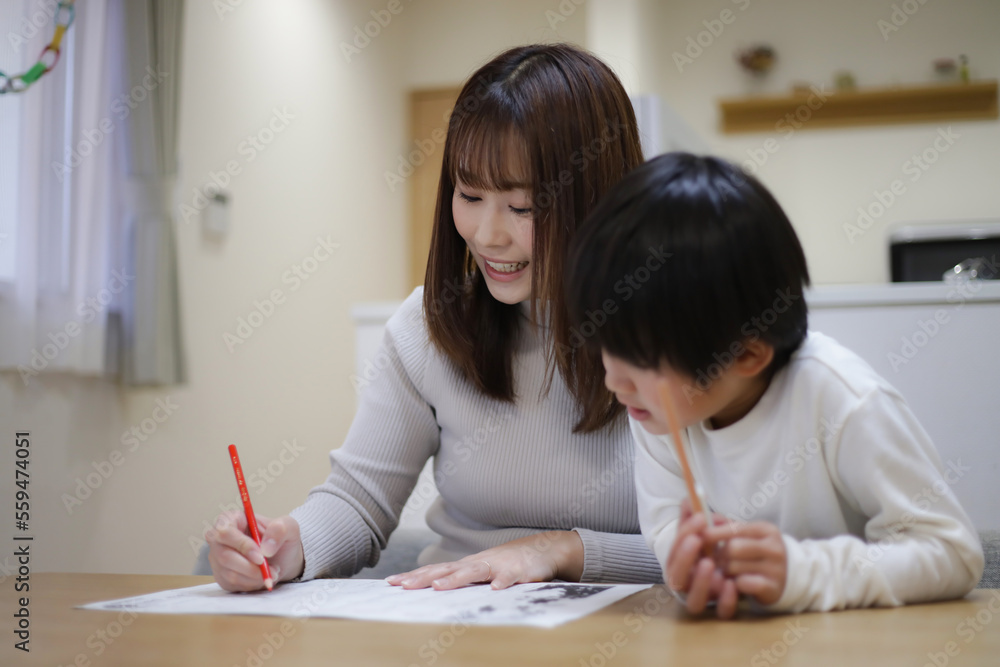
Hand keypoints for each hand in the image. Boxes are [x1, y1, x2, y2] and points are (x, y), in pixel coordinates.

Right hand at [204, 511, 304, 591]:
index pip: (226, 532)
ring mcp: (217, 558)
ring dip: (254, 576)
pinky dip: (251, 584)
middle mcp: (218, 538)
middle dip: (251, 567)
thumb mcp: (288, 526)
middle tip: (271, 570)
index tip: (261, 556)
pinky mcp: (221, 575)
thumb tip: (265, 548)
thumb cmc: (280, 538)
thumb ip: (279, 529)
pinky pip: (232, 584)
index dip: (242, 545)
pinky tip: (261, 577)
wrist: (282, 557)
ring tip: (272, 571)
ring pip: (229, 573)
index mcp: (231, 519)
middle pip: (224, 556)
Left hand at [386, 530, 583, 590]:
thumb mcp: (481, 570)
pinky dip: (503, 582)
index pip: (436, 569)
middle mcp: (479, 562)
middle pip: (447, 569)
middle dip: (424, 578)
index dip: (414, 576)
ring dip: (456, 579)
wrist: (544, 548)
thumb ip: (460, 577)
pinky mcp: (520, 571)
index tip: (391, 583)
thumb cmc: (508, 562)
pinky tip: (496, 590)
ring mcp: (499, 565)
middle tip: (403, 586)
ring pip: (474, 571)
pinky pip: (511, 577)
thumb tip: (431, 586)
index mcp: (468, 564)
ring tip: (439, 587)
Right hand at [665, 499, 739, 618]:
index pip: (673, 550)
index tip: (699, 518)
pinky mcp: (720, 608)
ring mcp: (702, 599)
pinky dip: (725, 601)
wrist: (721, 575)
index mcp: (676, 564)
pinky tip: (732, 584)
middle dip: (685, 558)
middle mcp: (685, 585)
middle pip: (676, 578)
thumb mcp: (697, 532)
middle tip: (697, 540)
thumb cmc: (704, 551)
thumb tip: (689, 497)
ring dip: (700, 583)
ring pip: (694, 601)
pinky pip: (721, 612)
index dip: (684, 533)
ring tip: (710, 564)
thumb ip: (691, 516)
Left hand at [704, 520, 786, 607]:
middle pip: (733, 547)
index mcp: (765, 530)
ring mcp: (776, 568)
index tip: (700, 536)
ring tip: (725, 572)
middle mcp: (774, 547)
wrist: (788, 576)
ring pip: (734, 567)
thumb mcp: (747, 535)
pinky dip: (736, 584)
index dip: (714, 532)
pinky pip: (744, 584)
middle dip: (719, 555)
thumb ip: (725, 525)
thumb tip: (702, 513)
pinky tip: (736, 583)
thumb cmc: (758, 552)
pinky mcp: (773, 587)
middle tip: (715, 560)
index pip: (735, 528)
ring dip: (724, 571)